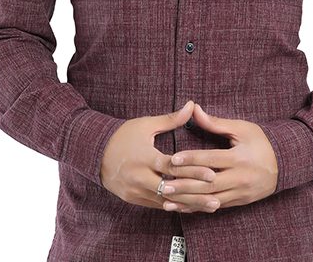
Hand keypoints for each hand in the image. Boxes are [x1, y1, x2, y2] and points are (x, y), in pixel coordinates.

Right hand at [99, 100, 219, 212]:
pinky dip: (174, 205)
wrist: (95, 152)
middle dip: (195, 195)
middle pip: (172, 190)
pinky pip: (157, 205)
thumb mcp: (146, 124)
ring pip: (166, 202)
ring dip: (188, 204)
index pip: (172, 167)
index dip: (193, 171)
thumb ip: (171, 119)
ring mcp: (135, 191)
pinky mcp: (133, 199)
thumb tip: (192, 105)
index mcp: (144, 158)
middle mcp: (139, 177)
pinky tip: (191, 207)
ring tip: (209, 206)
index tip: (212, 174)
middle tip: (217, 198)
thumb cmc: (123, 135)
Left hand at [159, 103, 278, 212]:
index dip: (192, 159)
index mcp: (239, 158)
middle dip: (185, 186)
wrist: (286, 163)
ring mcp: (240, 192)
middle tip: (164, 185)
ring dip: (188, 201)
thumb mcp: (241, 128)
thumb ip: (216, 123)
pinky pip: (217, 206)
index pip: (211, 159)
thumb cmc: (261, 141)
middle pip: (209, 184)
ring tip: (167, 201)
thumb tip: (194, 109)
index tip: (173, 159)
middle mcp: (240, 178)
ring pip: (211, 199)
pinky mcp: (240, 201)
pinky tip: (183, 208)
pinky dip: (199, 207)